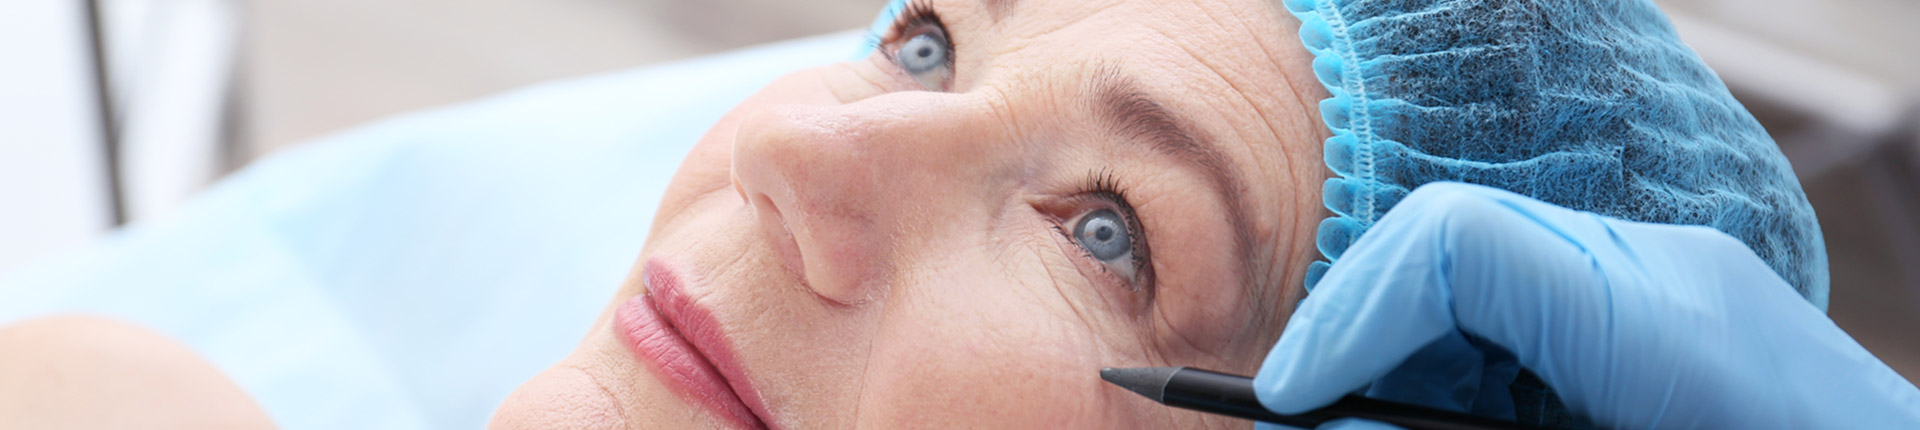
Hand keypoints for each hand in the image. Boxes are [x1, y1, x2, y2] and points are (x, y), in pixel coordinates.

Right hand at [1253, 182, 1919, 428]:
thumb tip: (1342, 419)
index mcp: (1667, 325)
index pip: (1457, 246)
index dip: (1348, 316)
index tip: (1290, 403)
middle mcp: (1670, 279)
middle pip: (1452, 258)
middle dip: (1364, 345)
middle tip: (1313, 421)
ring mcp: (1678, 290)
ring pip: (1481, 287)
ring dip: (1412, 366)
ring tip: (1383, 420)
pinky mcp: (1675, 319)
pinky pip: (1532, 317)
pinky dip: (1470, 376)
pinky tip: (1469, 420)